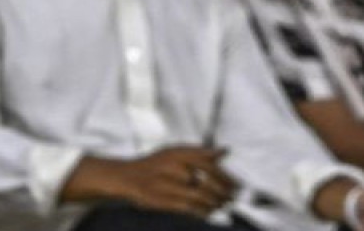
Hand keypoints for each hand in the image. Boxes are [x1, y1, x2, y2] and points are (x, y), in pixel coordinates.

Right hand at [109, 147, 235, 217]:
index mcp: (179, 153)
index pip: (208, 164)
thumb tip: (225, 150)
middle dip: (223, 191)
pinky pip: (186, 207)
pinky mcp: (160, 200)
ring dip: (214, 202)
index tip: (236, 184)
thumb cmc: (157, 163)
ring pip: (198, 195)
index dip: (225, 176)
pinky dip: (201, 211)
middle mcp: (173, 167)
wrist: (127, 176)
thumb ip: (201, 152)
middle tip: (232, 197)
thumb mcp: (176, 151)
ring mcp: (166, 184)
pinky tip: (209, 212)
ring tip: (223, 205)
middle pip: (206, 181)